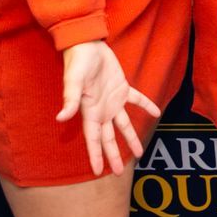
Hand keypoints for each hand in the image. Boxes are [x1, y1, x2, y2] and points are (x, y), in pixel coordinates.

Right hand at [57, 40, 161, 176]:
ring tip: (140, 153)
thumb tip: (61, 118)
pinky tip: (155, 113)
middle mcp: (101, 110)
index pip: (93, 139)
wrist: (86, 44)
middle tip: (118, 172)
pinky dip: (146, 105)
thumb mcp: (73, 81)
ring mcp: (112, 100)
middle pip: (108, 138)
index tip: (99, 171)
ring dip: (131, 138)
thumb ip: (70, 99)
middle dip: (113, 155)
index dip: (96, 155)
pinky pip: (136, 99)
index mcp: (90, 111)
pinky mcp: (122, 87)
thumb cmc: (78, 62)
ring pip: (123, 124)